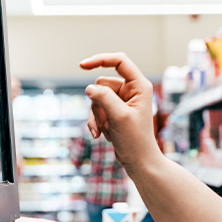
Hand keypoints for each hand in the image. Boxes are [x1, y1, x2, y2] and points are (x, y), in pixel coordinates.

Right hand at [79, 53, 161, 168]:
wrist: (138, 161)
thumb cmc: (135, 140)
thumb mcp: (118, 116)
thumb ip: (104, 98)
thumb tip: (89, 88)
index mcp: (139, 86)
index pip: (119, 61)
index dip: (100, 59)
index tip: (82, 65)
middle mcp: (132, 90)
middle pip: (102, 84)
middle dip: (98, 103)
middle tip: (104, 120)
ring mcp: (122, 101)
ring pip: (96, 98)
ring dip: (96, 115)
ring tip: (102, 130)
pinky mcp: (114, 111)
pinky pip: (97, 109)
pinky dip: (96, 121)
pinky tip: (100, 135)